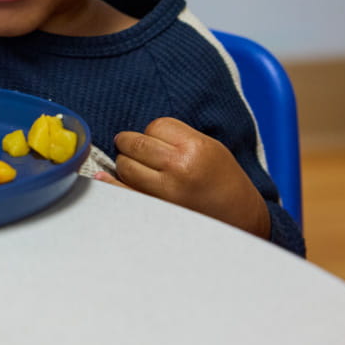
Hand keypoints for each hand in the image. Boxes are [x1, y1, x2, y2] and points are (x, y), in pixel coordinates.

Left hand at [95, 117, 270, 238]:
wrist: (241, 219)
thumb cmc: (225, 181)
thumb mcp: (211, 149)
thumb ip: (178, 138)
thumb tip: (140, 135)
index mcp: (195, 148)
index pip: (156, 126)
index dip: (154, 132)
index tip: (157, 140)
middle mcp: (179, 167)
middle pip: (136, 143)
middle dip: (130, 143)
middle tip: (131, 147)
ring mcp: (165, 191)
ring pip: (126, 165)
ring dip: (125, 163)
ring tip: (137, 167)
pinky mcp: (157, 210)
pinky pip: (123, 193)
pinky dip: (110, 184)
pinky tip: (103, 177)